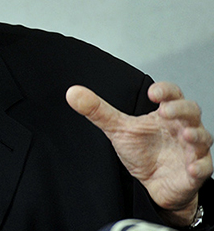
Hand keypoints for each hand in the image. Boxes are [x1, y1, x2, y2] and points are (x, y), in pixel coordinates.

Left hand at [66, 83, 212, 226]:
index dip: (166, 91)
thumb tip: (73, 93)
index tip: (153, 92)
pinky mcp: (195, 171)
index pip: (172, 95)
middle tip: (166, 111)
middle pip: (191, 111)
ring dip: (195, 135)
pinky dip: (198, 166)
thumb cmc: (143, 152)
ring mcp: (192, 149)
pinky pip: (203, 167)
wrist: (154, 184)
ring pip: (203, 137)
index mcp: (165, 114)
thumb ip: (97, 110)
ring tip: (185, 135)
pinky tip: (190, 166)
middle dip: (181, 109)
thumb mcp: (118, 129)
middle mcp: (182, 128)